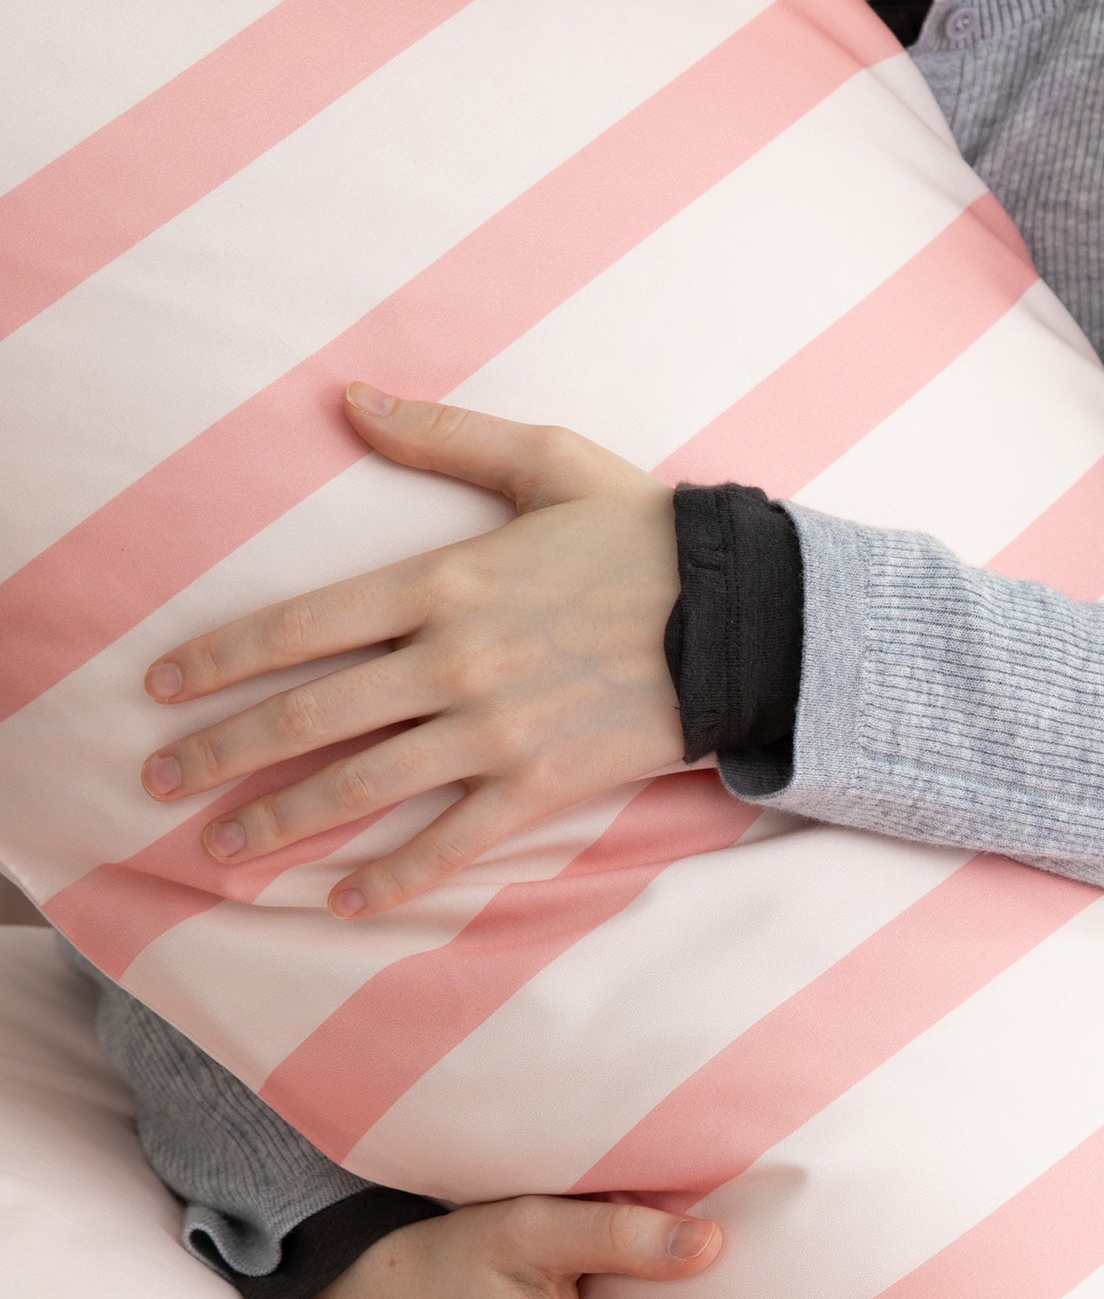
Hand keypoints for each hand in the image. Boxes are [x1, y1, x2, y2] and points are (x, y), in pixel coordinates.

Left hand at [141, 386, 683, 917]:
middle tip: (160, 783)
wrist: (749, 616)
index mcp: (446, 580)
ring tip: (222, 852)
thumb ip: (442, 435)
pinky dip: (398, 875)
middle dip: (224, 753)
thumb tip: (350, 399)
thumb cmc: (649, 531)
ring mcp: (498, 732)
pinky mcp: (545, 785)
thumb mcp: (548, 461)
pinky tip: (345, 899)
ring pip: (365, 787)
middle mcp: (456, 662)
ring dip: (283, 824)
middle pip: (311, 715)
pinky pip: (456, 841)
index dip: (221, 658)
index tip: (162, 687)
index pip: (302, 623)